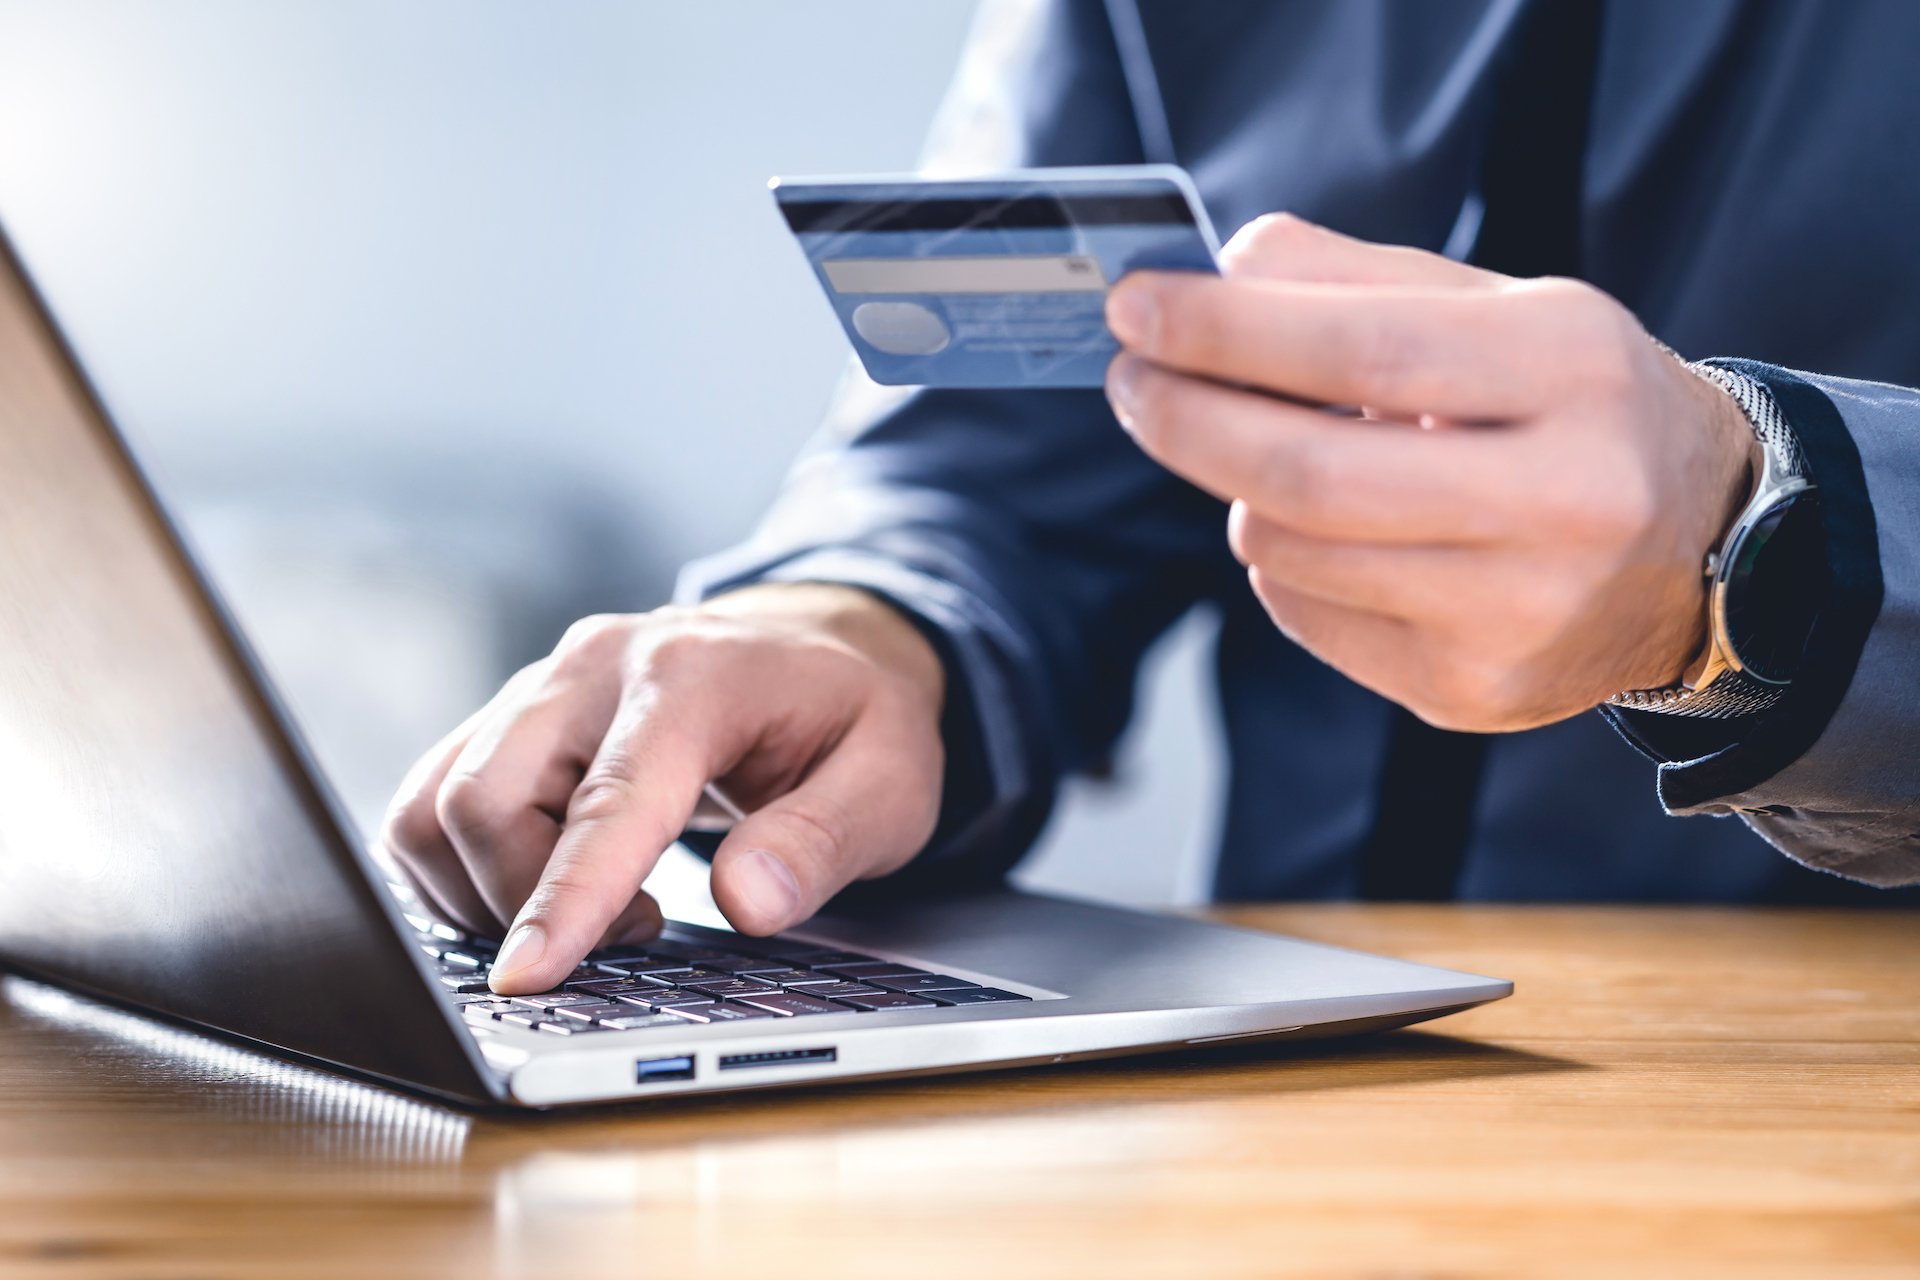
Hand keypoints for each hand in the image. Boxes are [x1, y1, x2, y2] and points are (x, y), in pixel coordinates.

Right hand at [380, 584, 945, 993]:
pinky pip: (433, 802)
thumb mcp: (890, 782)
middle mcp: (594, 666)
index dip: (563, 899)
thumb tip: (746, 902)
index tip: (527, 980)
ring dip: (484, 891)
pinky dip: (461, 870)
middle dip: (523, 904)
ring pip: (438, 805)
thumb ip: (823, 842)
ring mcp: (540, 686)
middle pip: (484, 798)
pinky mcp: (507, 716)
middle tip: (636, 934)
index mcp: (692, 676)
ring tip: (598, 911)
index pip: (607, 801)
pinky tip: (543, 888)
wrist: (821, 644)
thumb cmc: (853, 718)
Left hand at [1104, 213, 1760, 731]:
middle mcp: (1564, 503)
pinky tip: (1327, 532)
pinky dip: (1281, 563)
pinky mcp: (1471, 691)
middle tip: (1132, 382)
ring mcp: (1518, 616)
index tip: (1134, 307)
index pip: (1361, 349)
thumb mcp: (1503, 308)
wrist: (1701, 549)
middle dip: (1188, 420)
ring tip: (1270, 453)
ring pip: (1290, 552)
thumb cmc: (1576, 408)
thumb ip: (1360, 278)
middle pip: (1309, 473)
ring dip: (1241, 492)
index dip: (1225, 331)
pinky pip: (1307, 617)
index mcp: (1572, 374)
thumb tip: (1222, 269)